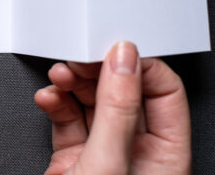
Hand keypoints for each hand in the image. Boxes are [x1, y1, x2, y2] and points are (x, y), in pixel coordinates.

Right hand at [34, 42, 190, 174]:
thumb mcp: (108, 162)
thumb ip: (116, 110)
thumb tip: (123, 60)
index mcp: (165, 157)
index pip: (164, 93)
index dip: (139, 67)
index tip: (113, 51)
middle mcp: (136, 153)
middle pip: (124, 93)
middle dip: (97, 71)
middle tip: (80, 59)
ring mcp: (104, 155)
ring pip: (93, 102)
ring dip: (72, 83)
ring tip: (60, 76)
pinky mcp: (74, 158)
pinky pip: (68, 118)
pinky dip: (56, 103)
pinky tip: (49, 97)